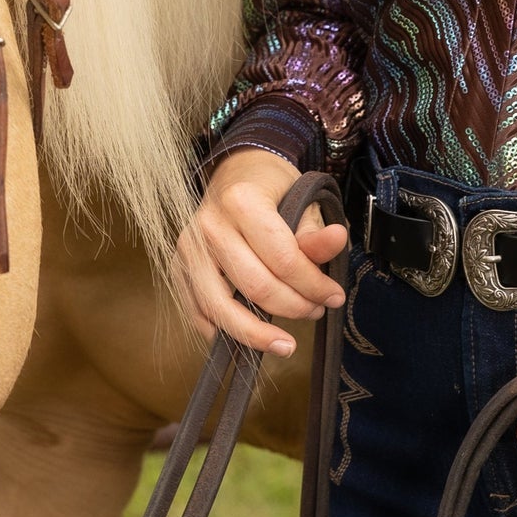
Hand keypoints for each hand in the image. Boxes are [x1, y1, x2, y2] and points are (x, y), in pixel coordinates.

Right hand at [171, 148, 349, 356]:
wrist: (235, 173)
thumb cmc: (270, 187)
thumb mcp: (301, 199)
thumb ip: (315, 231)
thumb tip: (338, 241)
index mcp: (241, 201)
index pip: (283, 259)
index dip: (313, 285)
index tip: (334, 296)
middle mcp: (209, 225)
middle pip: (255, 287)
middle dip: (292, 307)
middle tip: (316, 310)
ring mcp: (188, 248)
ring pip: (220, 308)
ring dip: (256, 333)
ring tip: (285, 343)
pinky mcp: (178, 267)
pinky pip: (196, 311)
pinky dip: (220, 331)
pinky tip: (247, 337)